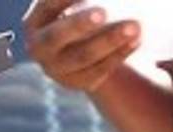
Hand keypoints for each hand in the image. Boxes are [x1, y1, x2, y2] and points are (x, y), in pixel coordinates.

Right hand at [24, 0, 140, 92]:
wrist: (74, 45)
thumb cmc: (74, 11)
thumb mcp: (69, 6)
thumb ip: (75, 1)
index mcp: (35, 21)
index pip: (48, 5)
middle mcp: (39, 47)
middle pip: (58, 35)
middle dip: (80, 23)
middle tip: (102, 12)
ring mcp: (56, 69)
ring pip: (83, 56)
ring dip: (110, 40)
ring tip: (135, 26)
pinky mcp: (76, 82)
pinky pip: (98, 70)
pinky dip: (119, 54)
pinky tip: (137, 40)